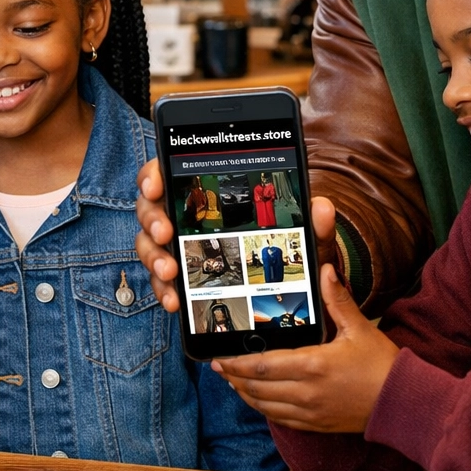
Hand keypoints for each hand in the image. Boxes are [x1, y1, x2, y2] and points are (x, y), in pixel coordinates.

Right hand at [135, 159, 337, 312]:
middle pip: (151, 207)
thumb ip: (312, 223)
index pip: (171, 169)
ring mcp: (179, 244)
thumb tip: (321, 207)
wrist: (287, 282)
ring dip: (154, 257)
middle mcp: (187, 214)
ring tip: (171, 272)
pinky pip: (161, 279)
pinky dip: (163, 290)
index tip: (156, 185)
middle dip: (153, 219)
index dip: (155, 173)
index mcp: (210, 190)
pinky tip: (174, 301)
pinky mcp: (180, 274)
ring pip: (149, 243)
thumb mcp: (303, 235)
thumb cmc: (289, 247)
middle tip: (167, 233)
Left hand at [212, 264, 398, 431]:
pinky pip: (280, 419)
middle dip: (234, 377)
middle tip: (219, 367)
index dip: (238, 362)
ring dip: (245, 394)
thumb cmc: (382, 365)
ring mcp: (310, 412)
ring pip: (265, 406)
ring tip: (232, 381)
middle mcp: (306, 392)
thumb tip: (325, 270)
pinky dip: (263, 408)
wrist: (401, 403)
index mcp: (313, 365)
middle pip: (258, 387)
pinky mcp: (316, 424)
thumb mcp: (360, 328)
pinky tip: (258, 400)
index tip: (220, 356)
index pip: (263, 365)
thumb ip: (337, 299)